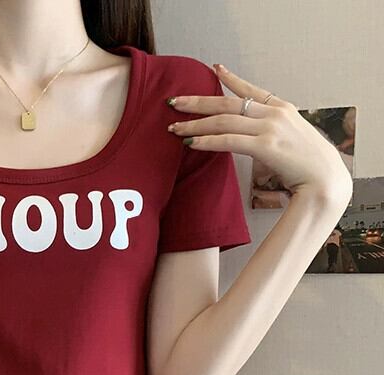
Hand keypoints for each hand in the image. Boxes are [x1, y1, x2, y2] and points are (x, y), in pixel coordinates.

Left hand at [167, 63, 353, 203]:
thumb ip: (270, 133)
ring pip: (224, 121)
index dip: (230, 79)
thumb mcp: (289, 140)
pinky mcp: (266, 147)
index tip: (213, 69)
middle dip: (197, 102)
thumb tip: (251, 139)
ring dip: (195, 123)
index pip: (250, 89)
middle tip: (174, 103)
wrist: (325, 180)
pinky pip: (229, 141)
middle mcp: (275, 113)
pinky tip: (190, 142)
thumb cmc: (307, 166)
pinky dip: (207, 141)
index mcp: (282, 108)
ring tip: (174, 127)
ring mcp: (270, 128)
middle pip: (227, 103)